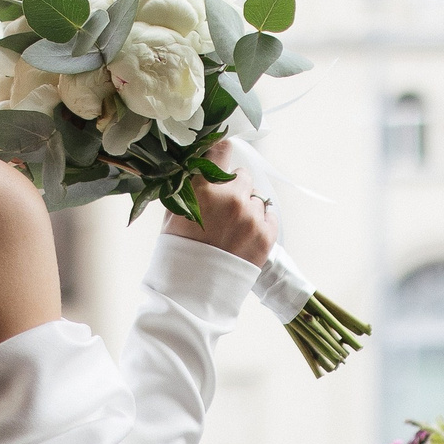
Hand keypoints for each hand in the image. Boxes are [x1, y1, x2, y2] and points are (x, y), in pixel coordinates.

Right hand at [166, 141, 276, 265]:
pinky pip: (270, 215)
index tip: (219, 158)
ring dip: (247, 208)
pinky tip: (246, 235)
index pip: (219, 150)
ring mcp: (251, 216)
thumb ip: (187, 188)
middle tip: (224, 208)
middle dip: (234, 187)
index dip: (219, 154)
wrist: (193, 293)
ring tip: (233, 229)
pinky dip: (261, 222)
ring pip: (256, 198)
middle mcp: (231, 197)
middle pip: (242, 175)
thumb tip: (196, 169)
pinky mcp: (267, 234)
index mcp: (203, 189)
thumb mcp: (173, 214)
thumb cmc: (177, 253)